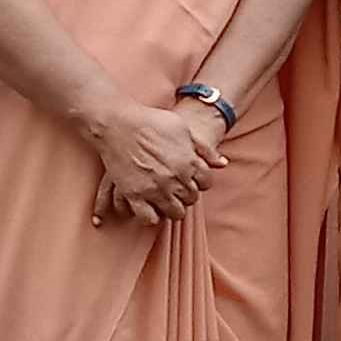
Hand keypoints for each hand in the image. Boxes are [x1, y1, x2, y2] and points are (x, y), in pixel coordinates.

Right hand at [83, 97, 222, 227]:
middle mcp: (174, 178)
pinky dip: (151, 216)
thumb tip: (222, 164)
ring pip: (175, 213)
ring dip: (172, 207)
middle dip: (187, 193)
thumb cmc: (150, 121)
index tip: (190, 176)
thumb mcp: (182, 128)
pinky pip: (149, 219)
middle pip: (191, 199)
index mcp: (188, 162)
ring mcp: (154, 189)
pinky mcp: (134, 195)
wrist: (118, 123)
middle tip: (177, 186)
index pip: (206, 183)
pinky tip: (150, 206)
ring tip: (166, 198)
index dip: (199, 180)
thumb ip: (203, 148)